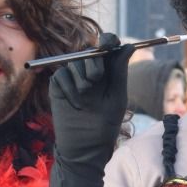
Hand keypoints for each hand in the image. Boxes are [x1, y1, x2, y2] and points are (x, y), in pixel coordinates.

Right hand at [48, 33, 129, 168]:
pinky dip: (70, 89)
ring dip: (82, 81)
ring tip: (85, 101)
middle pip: (90, 50)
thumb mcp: (117, 97)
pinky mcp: (58, 84)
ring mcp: (73, 76)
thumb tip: (128, 46)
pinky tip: (74, 104)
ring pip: (75, 62)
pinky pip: (62, 75)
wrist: (85, 145)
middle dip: (94, 64)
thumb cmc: (105, 123)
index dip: (108, 41)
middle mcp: (89, 69)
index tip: (108, 44)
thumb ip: (119, 71)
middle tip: (96, 81)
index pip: (108, 45)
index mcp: (108, 70)